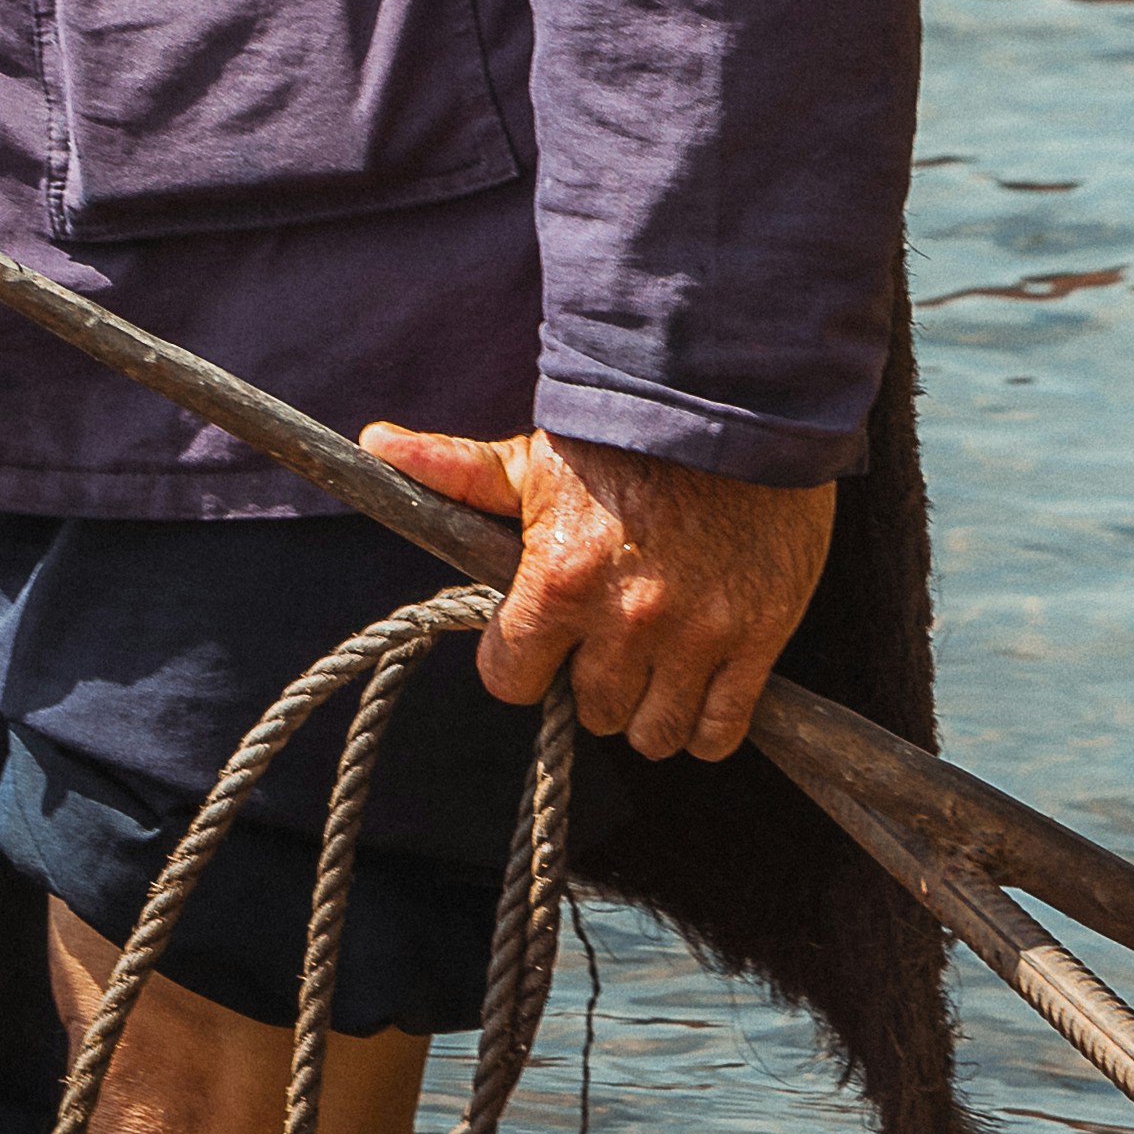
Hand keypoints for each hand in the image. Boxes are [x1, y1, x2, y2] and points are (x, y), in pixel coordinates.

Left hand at [358, 418, 833, 758]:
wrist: (730, 400)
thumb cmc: (623, 436)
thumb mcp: (533, 458)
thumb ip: (456, 472)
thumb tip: (375, 442)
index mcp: (558, 580)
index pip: (511, 681)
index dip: (521, 663)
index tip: (539, 641)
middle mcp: (625, 618)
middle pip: (591, 711)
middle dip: (593, 681)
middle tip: (608, 640)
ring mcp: (696, 634)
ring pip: (653, 733)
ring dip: (648, 710)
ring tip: (653, 665)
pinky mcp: (757, 638)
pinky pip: (718, 732)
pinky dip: (704, 724)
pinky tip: (697, 688)